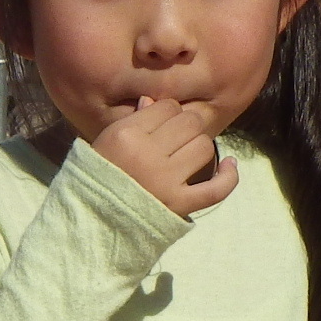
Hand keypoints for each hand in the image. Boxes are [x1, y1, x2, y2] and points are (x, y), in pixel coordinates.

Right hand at [90, 96, 237, 216]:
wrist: (90, 220)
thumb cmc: (96, 176)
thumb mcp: (105, 142)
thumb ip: (132, 120)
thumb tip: (154, 101)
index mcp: (127, 135)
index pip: (167, 107)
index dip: (167, 113)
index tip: (161, 125)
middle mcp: (148, 154)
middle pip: (190, 122)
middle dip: (186, 126)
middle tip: (174, 140)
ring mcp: (166, 181)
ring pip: (204, 147)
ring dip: (198, 148)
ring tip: (185, 156)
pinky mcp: (180, 205)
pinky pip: (217, 188)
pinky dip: (228, 177)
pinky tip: (229, 165)